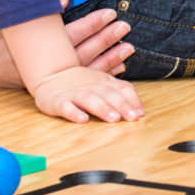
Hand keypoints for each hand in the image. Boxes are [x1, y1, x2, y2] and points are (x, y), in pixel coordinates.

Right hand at [0, 0, 132, 87]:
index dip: (90, 25)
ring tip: (129, 48)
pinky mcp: (51, 85)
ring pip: (82, 71)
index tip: (110, 14)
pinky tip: (119, 67)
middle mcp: (42, 66)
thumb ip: (31, 5)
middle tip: (125, 27)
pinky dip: (99, 75)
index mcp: (33, 47)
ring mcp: (47, 78)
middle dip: (104, 41)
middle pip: (79, 54)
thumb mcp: (4, 14)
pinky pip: (79, 82)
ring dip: (107, 61)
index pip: (67, 35)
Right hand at [29, 64, 144, 123]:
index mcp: (104, 82)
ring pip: (89, 99)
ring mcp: (74, 93)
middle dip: (122, 105)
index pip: (121, 88)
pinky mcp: (57, 101)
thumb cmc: (83, 84)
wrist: (52, 75)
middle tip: (132, 117)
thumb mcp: (103, 84)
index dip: (132, 100)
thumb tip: (141, 110)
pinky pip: (66, 106)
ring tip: (114, 118)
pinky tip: (83, 120)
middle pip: (108, 94)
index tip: (140, 113)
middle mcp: (91, 86)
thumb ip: (120, 93)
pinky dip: (74, 113)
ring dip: (103, 108)